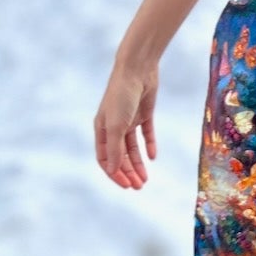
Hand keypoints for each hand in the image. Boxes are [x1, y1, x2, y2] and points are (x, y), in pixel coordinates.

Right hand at [94, 56, 158, 187]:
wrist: (137, 69)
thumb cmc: (121, 95)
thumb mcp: (116, 125)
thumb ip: (114, 149)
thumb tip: (113, 171)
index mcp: (101, 129)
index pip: (105, 158)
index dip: (114, 173)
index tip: (126, 186)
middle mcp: (113, 126)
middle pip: (119, 156)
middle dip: (128, 172)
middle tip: (139, 187)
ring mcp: (129, 120)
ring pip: (132, 148)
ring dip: (138, 164)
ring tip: (146, 179)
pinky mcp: (144, 113)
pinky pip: (146, 134)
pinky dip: (149, 145)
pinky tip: (154, 157)